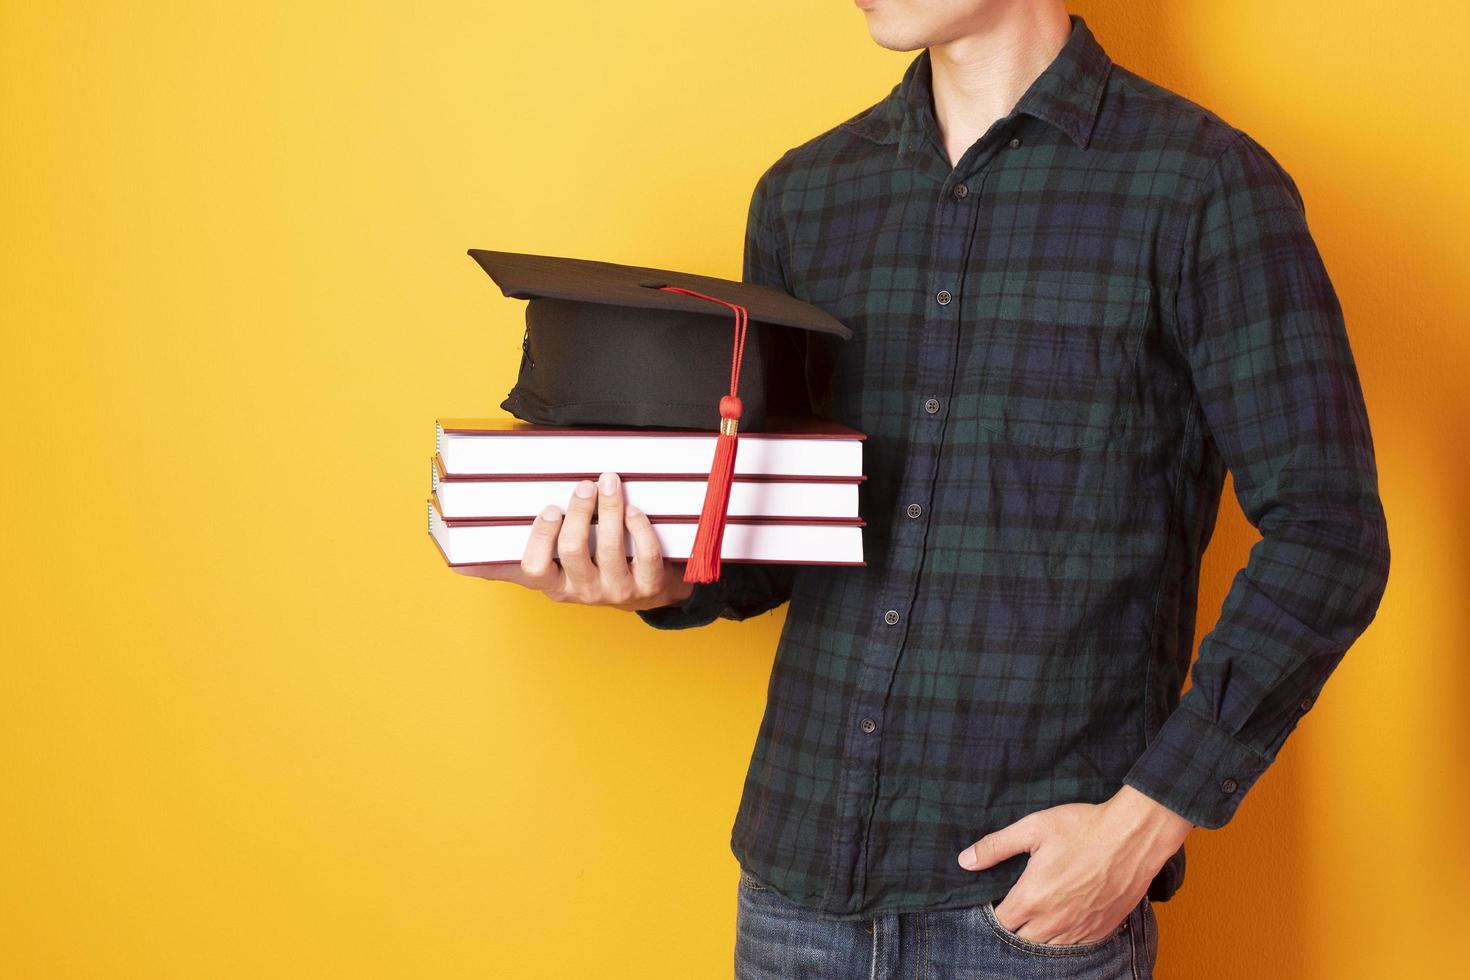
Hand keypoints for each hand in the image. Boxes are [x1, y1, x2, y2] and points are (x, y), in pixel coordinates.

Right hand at [450, 470, 696, 611]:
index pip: (535, 568)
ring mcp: (617, 591)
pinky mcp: (649, 587)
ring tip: (610, 482)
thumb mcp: (549, 573)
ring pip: (612, 549)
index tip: (548, 508)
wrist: (645, 593)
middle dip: (579, 513)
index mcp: (554, 585)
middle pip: (574, 551)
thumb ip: (509, 564)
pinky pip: (646, 556)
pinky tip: (634, 509)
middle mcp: (583, 591)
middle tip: (584, 484)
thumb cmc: (589, 573)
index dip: (540, 538)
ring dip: (611, 510)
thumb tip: (461, 562)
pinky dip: (641, 528)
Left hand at [955, 784, 1192, 945]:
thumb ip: (996, 847)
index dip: (994, 913)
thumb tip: (965, 861)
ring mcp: (1079, 929)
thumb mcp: (1033, 828)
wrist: (1133, 836)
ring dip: (1038, 937)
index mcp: (1032, 897)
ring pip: (1048, 948)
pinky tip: (1063, 924)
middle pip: (1021, 941)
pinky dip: (1065, 940)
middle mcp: (1053, 921)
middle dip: (1014, 928)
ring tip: (1037, 917)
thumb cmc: (1083, 828)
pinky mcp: (1101, 930)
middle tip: (1016, 910)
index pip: (1001, 921)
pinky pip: (1075, 948)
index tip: (996, 901)